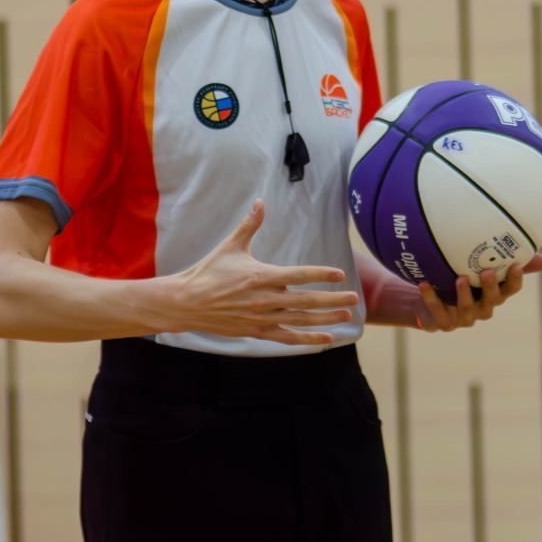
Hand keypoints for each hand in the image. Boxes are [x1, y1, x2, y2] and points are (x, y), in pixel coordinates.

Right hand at [166, 199, 360, 345]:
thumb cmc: (208, 272)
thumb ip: (249, 225)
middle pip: (307, 300)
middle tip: (354, 298)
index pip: (298, 275)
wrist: (187, 303)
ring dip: (326, 319)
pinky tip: (327, 340)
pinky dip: (308, 339)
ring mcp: (262, 317)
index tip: (339, 273)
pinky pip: (288, 337)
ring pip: (301, 320)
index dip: (320, 274)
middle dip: (332, 300)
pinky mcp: (257, 331)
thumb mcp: (230, 246)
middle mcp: (266, 299)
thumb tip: (260, 201)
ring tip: (346, 316)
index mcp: (261, 276)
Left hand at [414, 253, 541, 333]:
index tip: (516, 265)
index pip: (510, 289)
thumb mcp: (478, 267)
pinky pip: (438, 310)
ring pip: (467, 309)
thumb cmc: (460, 280)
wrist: (430, 301)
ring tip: (460, 279)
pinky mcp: (444, 322)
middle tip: (487, 273)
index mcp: (494, 294)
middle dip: (490, 288)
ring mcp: (464, 317)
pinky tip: (425, 284)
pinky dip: (431, 298)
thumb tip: (538, 254)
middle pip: (492, 301)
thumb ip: (501, 259)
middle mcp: (482, 308)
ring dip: (464, 294)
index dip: (514, 280)